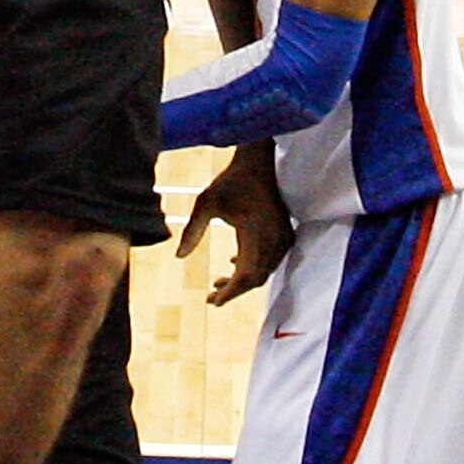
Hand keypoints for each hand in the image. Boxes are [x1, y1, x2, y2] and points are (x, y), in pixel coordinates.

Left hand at [176, 153, 292, 308]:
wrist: (259, 164)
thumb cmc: (230, 181)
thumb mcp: (205, 203)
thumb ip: (192, 231)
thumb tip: (178, 257)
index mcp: (255, 234)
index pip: (245, 276)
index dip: (229, 292)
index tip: (212, 300)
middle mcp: (273, 240)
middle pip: (255, 279)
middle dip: (233, 290)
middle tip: (211, 297)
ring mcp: (282, 238)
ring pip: (264, 272)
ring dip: (242, 280)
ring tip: (218, 282)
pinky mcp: (285, 234)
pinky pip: (271, 261)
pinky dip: (253, 268)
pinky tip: (233, 264)